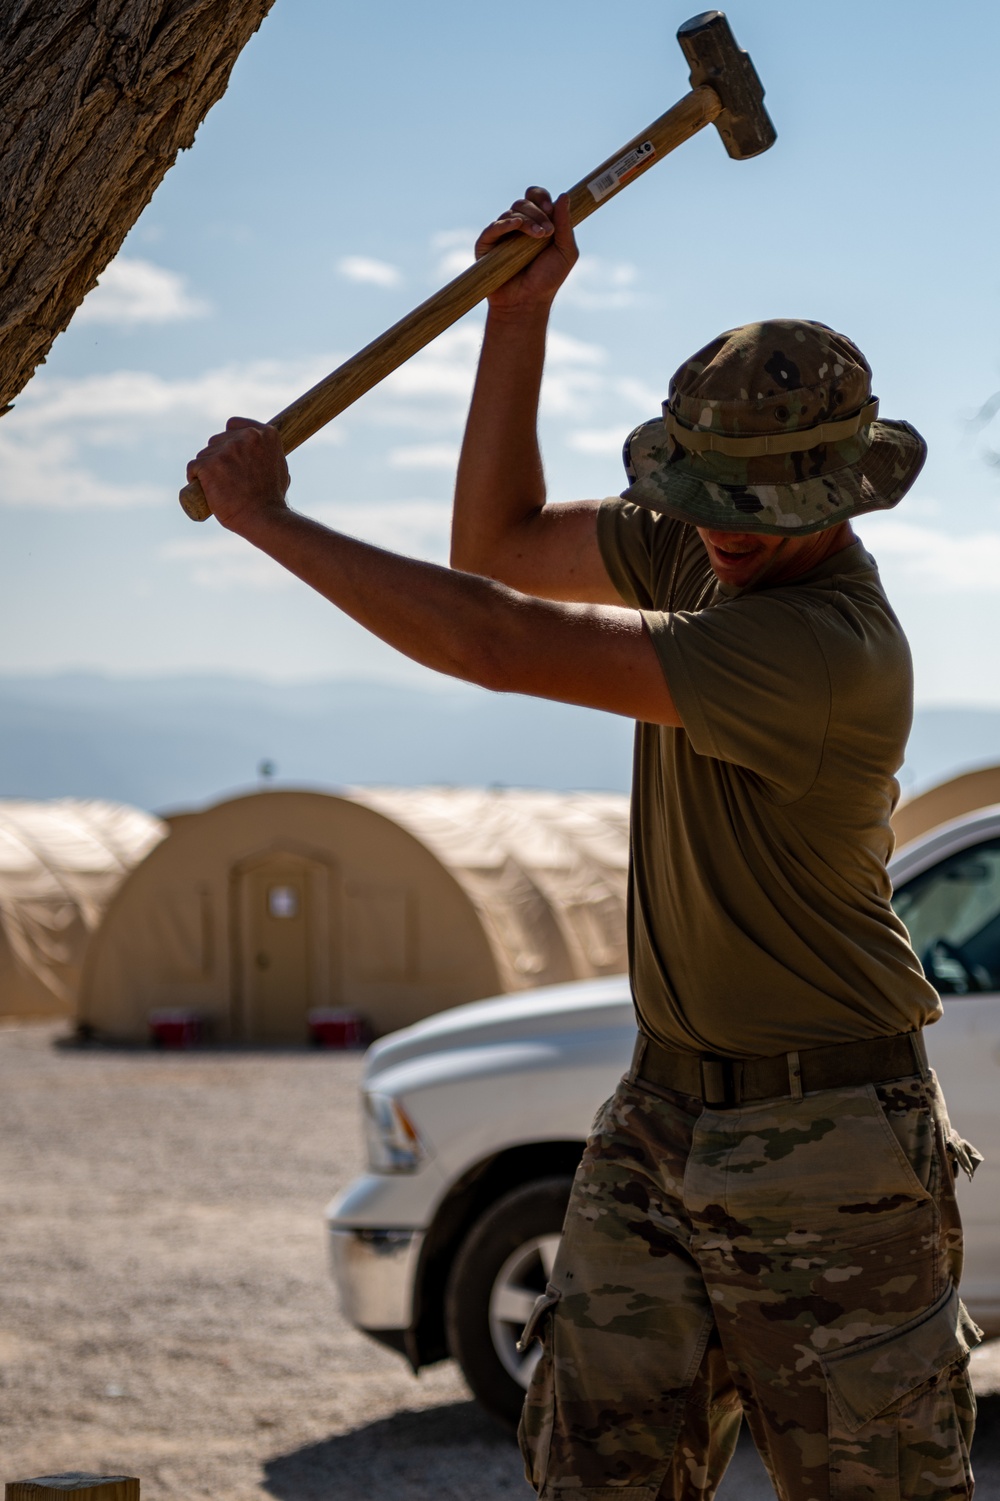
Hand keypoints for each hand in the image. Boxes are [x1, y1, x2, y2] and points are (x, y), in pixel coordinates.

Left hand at [186, 417, 289, 534]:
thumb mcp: (279, 467)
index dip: (228, 439)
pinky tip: (202, 488)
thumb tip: (258, 452)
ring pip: (204, 454)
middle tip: (224, 478)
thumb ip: (266, 453)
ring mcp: (227, 450)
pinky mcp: (210, 464)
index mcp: (265, 434)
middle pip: (216, 441)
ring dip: (206, 469)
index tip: (227, 453)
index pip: (233, 425)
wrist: (264, 518)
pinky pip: (193, 466)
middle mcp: (246, 437)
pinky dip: (194, 477)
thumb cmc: (272, 499)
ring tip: (218, 488)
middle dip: (217, 457)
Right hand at [476, 186, 577, 314]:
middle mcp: (518, 225)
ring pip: (511, 213)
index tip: (550, 211)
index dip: (541, 198)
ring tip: (538, 237)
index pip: (535, 197)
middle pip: (523, 203)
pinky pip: (493, 227)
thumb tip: (564, 195)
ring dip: (526, 221)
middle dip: (537, 214)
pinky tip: (515, 225)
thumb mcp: (565, 252)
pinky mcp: (486, 245)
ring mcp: (501, 234)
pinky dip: (505, 224)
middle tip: (547, 233)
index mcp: (536, 222)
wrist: (528, 302)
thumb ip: (566, 225)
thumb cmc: (547, 279)